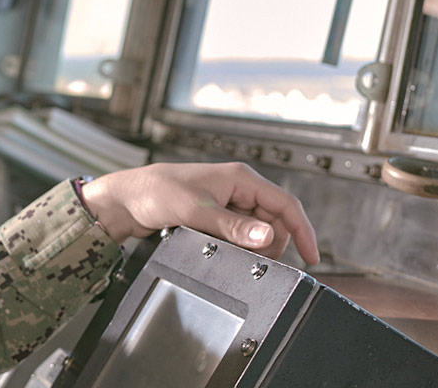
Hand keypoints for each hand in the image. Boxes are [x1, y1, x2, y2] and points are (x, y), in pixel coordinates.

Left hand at [80, 162, 319, 264]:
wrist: (126, 199)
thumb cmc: (156, 192)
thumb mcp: (197, 211)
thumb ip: (234, 226)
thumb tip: (268, 236)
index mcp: (241, 178)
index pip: (286, 204)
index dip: (302, 230)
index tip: (311, 257)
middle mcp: (238, 188)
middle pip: (274, 221)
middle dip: (270, 243)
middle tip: (254, 260)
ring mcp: (228, 203)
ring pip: (256, 231)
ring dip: (249, 245)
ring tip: (226, 249)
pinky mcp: (216, 217)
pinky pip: (238, 235)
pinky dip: (235, 245)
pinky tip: (218, 248)